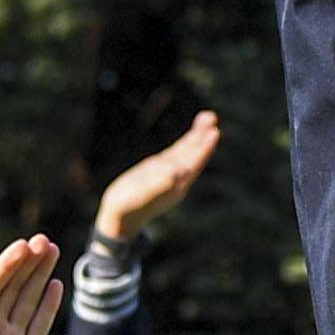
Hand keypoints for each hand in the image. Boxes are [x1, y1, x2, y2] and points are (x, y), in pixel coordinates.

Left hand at [0, 236, 66, 334]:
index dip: (8, 265)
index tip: (23, 246)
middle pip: (14, 286)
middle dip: (29, 263)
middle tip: (45, 241)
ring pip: (29, 299)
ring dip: (41, 275)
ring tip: (53, 250)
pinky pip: (39, 325)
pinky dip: (48, 306)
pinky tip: (56, 284)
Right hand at [96, 112, 222, 246]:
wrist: (120, 216)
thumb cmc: (127, 208)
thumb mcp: (139, 196)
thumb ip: (158, 185)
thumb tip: (176, 173)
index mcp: (175, 186)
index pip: (193, 163)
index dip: (204, 148)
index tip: (214, 133)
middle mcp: (176, 179)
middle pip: (194, 155)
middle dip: (203, 137)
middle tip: (212, 117)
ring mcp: (169, 172)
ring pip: (187, 151)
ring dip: (197, 135)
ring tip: (208, 117)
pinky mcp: (160, 168)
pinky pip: (178, 152)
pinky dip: (187, 142)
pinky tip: (194, 134)